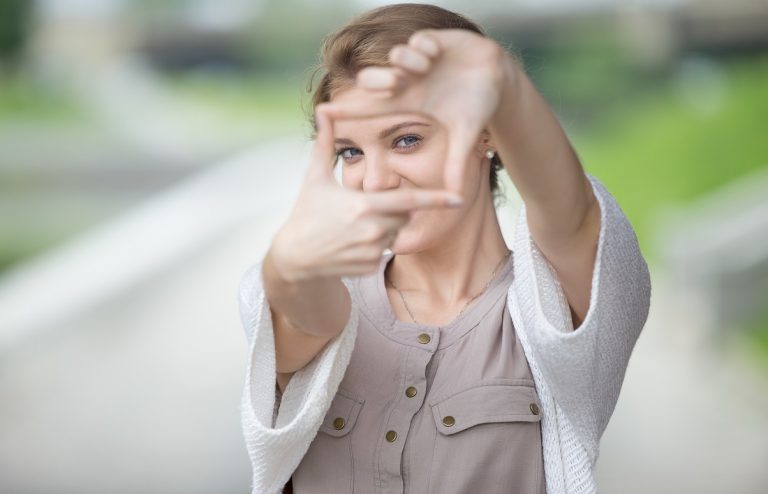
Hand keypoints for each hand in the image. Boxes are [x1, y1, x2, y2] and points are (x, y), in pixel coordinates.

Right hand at [269, 106, 464, 281]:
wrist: (295, 257)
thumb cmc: (306, 212)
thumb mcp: (314, 177)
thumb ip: (324, 143)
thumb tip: (323, 110)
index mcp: (363, 206)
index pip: (409, 200)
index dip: (436, 199)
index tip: (459, 198)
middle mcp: (372, 230)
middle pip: (403, 214)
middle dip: (392, 208)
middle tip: (364, 208)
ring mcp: (372, 252)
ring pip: (395, 233)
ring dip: (384, 226)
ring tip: (354, 226)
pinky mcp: (370, 267)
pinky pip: (384, 251)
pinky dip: (374, 245)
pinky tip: (351, 243)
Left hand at [321, 29, 514, 194]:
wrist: (499, 78)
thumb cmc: (477, 105)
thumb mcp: (465, 136)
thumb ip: (456, 163)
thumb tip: (456, 196)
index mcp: (409, 102)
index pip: (371, 107)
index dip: (348, 110)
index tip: (323, 112)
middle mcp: (408, 81)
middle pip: (373, 79)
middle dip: (380, 79)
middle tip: (399, 83)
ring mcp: (419, 61)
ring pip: (396, 55)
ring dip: (408, 62)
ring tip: (427, 67)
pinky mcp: (433, 41)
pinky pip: (417, 39)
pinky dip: (424, 46)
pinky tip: (438, 54)